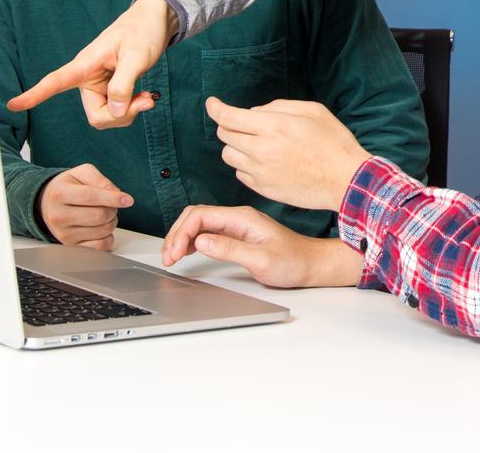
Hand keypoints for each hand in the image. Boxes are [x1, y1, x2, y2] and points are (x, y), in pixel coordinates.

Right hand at [7, 0, 174, 127]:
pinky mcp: (110, 90)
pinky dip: (132, 109)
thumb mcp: (136, 56)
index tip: (12, 104)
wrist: (154, 21)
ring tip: (147, 97)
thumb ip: (124, 84)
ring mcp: (99, 86)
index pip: (55, 81)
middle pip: (96, 116)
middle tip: (146, 102)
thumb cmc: (142, 31)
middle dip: (120, 115)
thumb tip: (113, 112)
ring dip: (129, 112)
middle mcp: (88, 78)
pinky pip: (116, 112)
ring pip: (107, 117)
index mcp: (85, 64)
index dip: (35, 95)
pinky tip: (145, 98)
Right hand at [39, 163, 133, 249]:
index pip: (90, 197)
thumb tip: (116, 193)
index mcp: (60, 194)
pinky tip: (102, 228)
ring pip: (103, 231)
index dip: (112, 198)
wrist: (46, 204)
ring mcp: (63, 234)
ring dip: (111, 221)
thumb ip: (100, 179)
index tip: (128, 200)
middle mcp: (58, 216)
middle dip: (112, 208)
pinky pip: (100, 246)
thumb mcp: (81, 173)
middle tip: (109, 204)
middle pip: (99, 215)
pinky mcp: (71, 246)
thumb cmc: (68, 187)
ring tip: (103, 214)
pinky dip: (108, 237)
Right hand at [161, 205, 361, 287]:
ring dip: (181, 238)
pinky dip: (192, 241)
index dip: (181, 233)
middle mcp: (237, 218)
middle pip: (195, 216)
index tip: (174, 254)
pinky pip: (207, 232)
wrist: (310, 264)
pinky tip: (186, 252)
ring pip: (199, 224)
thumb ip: (230, 249)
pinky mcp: (236, 236)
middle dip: (176, 234)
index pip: (201, 215)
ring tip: (171, 257)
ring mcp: (236, 226)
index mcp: (242, 218)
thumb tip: (201, 241)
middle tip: (168, 258)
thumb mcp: (261, 259)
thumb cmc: (292, 261)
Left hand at [207, 97, 370, 211]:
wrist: (346, 180)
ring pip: (229, 156)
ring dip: (237, 147)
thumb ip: (279, 107)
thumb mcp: (313, 111)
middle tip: (245, 125)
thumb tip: (254, 113)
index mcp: (274, 127)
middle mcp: (261, 151)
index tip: (212, 103)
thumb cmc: (334, 142)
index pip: (229, 118)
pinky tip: (265, 162)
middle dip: (229, 126)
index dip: (215, 108)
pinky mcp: (264, 189)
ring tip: (257, 145)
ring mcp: (261, 173)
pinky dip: (246, 165)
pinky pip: (240, 174)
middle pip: (225, 136)